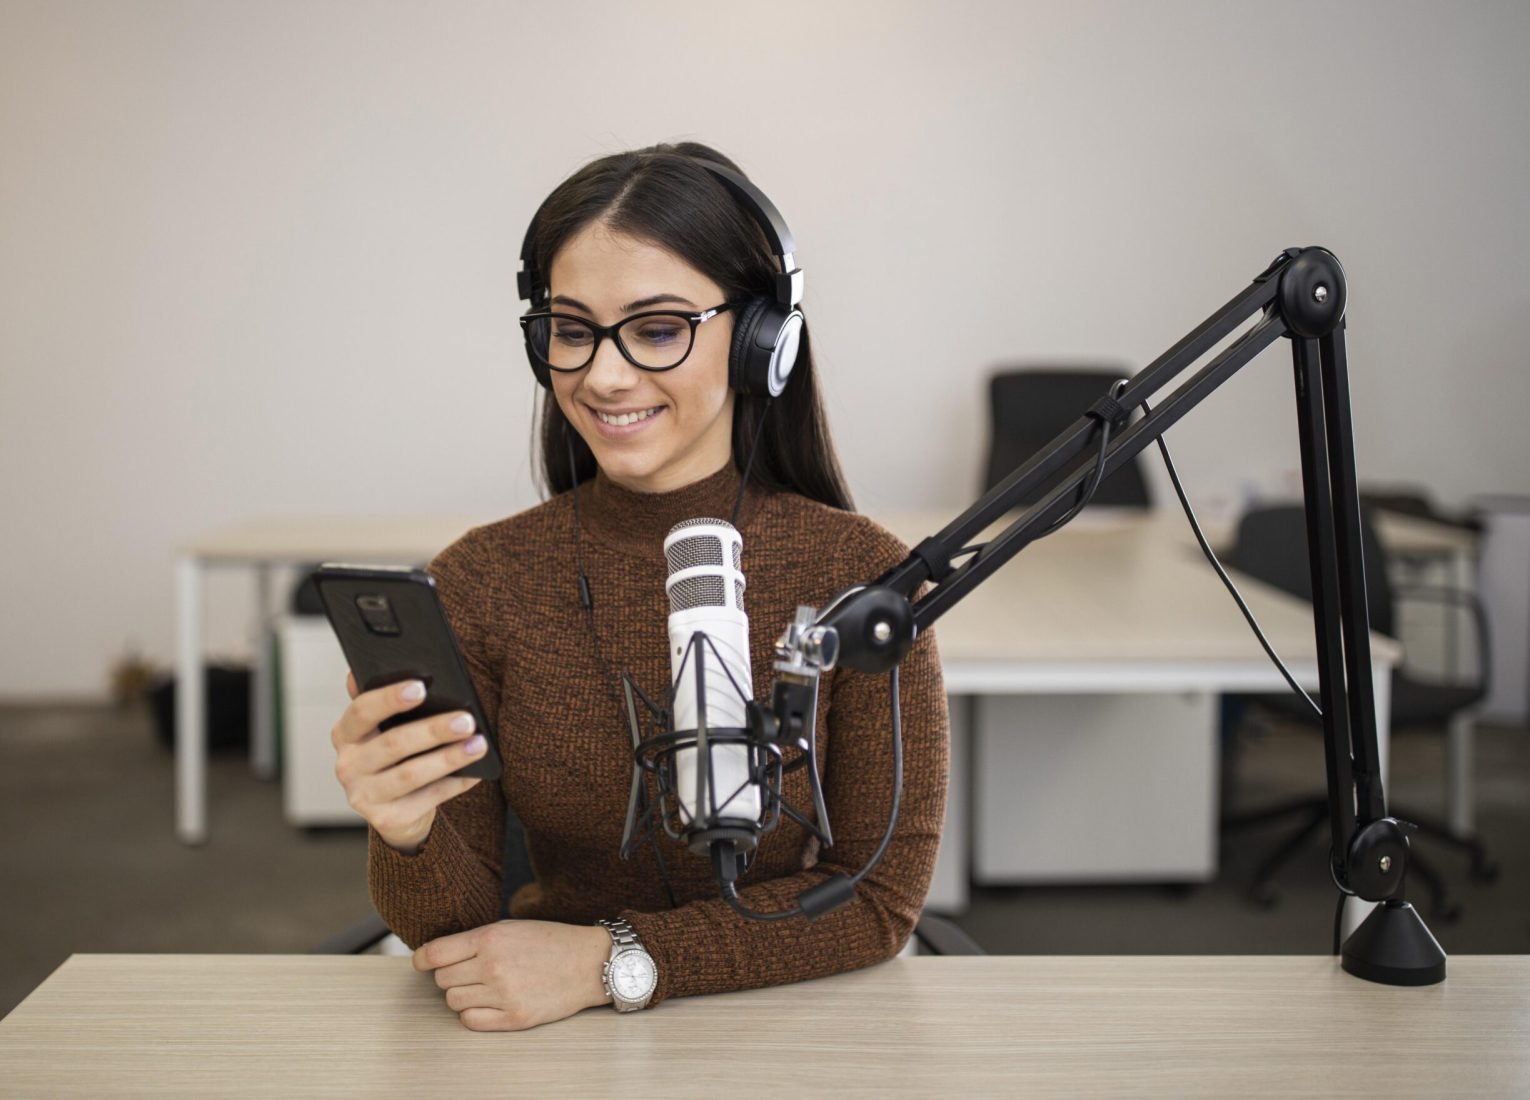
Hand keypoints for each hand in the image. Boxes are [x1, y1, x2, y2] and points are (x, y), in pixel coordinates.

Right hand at [331, 672, 488, 852]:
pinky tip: (475, 772)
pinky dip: (454, 784)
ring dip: (449, 758)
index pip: (361, 711)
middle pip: (393, 744)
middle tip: (467, 719)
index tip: (421, 686)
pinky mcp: (386, 820)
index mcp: (345, 733)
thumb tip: (391, 666)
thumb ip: (385, 701)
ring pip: (411, 774)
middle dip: (433, 730)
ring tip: (478, 744)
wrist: (395, 809)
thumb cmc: (395, 755)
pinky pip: (427, 799)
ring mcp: (363, 796)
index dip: (389, 698)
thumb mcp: (385, 727)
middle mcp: (347, 765)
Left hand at [413, 920, 612, 1030]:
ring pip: (454, 1001)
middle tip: (470, 971)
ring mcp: (503, 994)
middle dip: (450, 976)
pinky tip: (490, 1002)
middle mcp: (493, 966)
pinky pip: (471, 1021)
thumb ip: (475, 940)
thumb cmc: (551, 941)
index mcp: (491, 938)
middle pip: (442, 980)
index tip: (423, 962)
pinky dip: (474, 1013)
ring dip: (463, 995)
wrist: (589, 963)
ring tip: (485, 986)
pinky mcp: (514, 1018)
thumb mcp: (511, 927)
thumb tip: (436, 955)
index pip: (434, 954)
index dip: (423, 959)